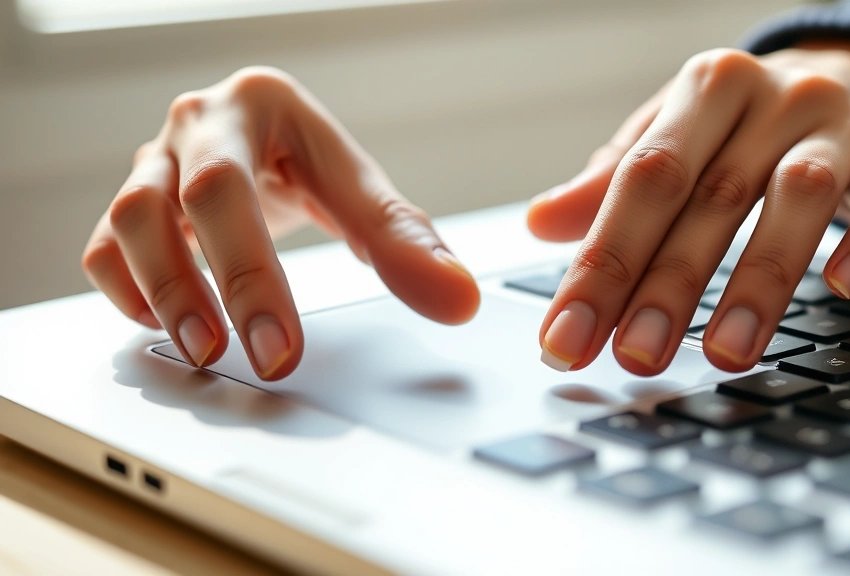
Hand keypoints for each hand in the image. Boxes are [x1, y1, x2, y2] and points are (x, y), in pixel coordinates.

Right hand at [82, 67, 479, 379]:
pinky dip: (127, 290)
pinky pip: (106, 246)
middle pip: (177, 203)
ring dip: (163, 295)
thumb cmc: (309, 159)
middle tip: (256, 358)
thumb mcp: (358, 188)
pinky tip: (166, 324)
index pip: (237, 191)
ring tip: (206, 350)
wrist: (262, 135)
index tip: (284, 350)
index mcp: (258, 105)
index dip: (255, 278)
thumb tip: (456, 296)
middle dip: (210, 291)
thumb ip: (405, 241)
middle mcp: (198, 126)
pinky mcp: (134, 201)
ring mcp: (158, 162)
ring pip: (128, 223)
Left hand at [527, 42, 849, 374]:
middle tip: (635, 355)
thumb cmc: (756, 125)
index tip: (568, 335)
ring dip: (759, 280)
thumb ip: (616, 182)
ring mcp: (846, 120)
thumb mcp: (683, 137)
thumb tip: (541, 223)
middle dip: (667, 284)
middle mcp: (773, 97)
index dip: (601, 261)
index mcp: (705, 92)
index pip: (642, 178)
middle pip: (711, 194)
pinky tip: (845, 287)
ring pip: (798, 197)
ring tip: (726, 352)